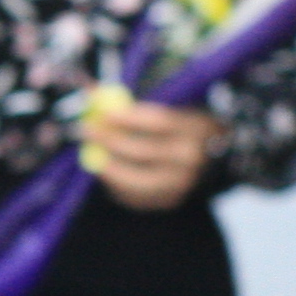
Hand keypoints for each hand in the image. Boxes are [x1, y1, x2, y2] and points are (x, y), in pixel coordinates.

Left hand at [87, 97, 218, 211]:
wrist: (208, 162)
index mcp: (197, 129)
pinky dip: (114, 180)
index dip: (128, 117)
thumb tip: (91, 94)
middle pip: (144, 151)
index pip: (160, 122)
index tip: (103, 112)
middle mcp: (192, 160)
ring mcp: (181, 186)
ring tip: (92, 148)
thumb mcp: (170, 109)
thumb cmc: (180, 128)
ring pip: (133, 179)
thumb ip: (133, 104)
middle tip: (86, 129)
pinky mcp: (167, 201)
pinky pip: (132, 194)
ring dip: (106, 164)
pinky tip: (107, 165)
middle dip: (110, 139)